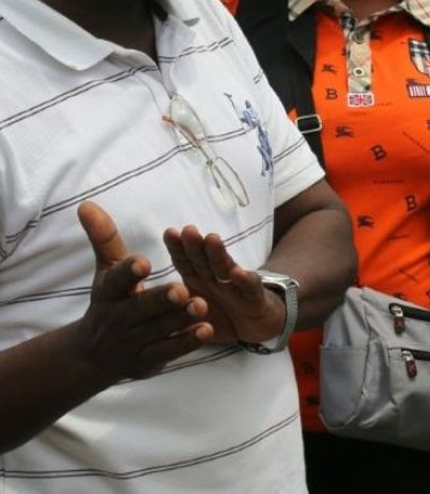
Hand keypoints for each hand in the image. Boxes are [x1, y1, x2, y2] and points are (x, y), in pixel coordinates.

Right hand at [74, 201, 211, 380]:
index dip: (128, 272)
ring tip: (202, 305)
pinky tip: (207, 330)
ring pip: (159, 329)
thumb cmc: (110, 301)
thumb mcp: (106, 270)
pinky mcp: (148, 361)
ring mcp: (133, 342)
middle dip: (160, 299)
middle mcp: (119, 319)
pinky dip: (187, 342)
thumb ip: (104, 238)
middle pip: (141, 308)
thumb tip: (86, 203)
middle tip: (181, 290)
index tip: (143, 261)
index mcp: (109, 294)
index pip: (116, 282)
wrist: (93, 355)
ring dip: (180, 319)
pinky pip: (169, 351)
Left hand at [163, 225, 283, 343]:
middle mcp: (217, 279)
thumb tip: (141, 309)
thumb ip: (174, 310)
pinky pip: (250, 288)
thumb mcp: (193, 316)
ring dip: (219, 254)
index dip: (178, 248)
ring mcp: (237, 287)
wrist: (258, 324)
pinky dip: (245, 280)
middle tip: (188, 230)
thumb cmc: (222, 316)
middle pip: (204, 260)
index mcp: (200, 281)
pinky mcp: (256, 299)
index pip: (186, 262)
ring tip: (212, 239)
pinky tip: (237, 273)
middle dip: (195, 245)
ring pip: (226, 268)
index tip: (169, 232)